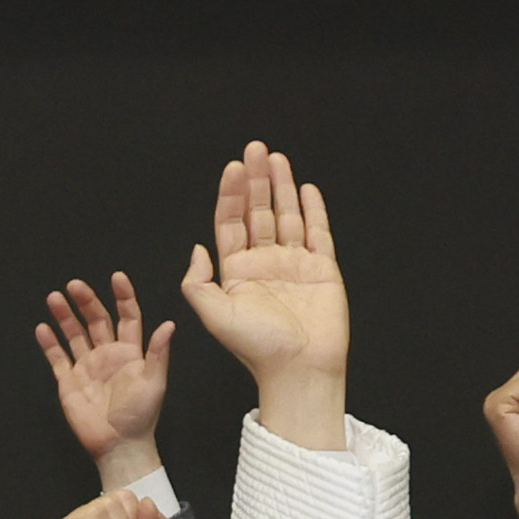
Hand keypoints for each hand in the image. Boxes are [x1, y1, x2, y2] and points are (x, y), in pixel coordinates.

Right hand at [33, 272, 178, 489]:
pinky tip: (42, 328)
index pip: (127, 317)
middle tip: (75, 285)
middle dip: (86, 301)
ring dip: (64, 316)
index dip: (123, 297)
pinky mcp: (69, 382)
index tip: (117, 278)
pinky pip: (57, 358)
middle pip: (96, 320)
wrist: (119, 445)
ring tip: (54, 297)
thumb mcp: (154, 382)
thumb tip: (169, 324)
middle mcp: (107, 355)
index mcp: (130, 352)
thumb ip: (158, 353)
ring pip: (74, 334)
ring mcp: (87, 367)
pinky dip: (49, 343)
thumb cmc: (141, 416)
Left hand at [182, 142, 352, 443]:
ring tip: (276, 158)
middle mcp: (264, 264)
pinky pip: (318, 233)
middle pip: (258, 212)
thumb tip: (196, 247)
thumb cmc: (256, 348)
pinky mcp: (322, 270)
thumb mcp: (213, 315)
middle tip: (255, 149)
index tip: (233, 168)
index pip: (231, 223)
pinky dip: (313, 210)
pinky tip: (306, 188)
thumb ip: (197, 281)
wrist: (299, 369)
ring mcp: (294, 265)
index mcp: (236, 272)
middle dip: (255, 180)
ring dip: (281, 186)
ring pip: (287, 216)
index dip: (230, 194)